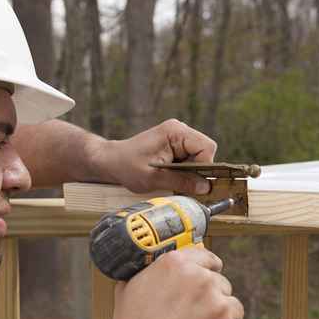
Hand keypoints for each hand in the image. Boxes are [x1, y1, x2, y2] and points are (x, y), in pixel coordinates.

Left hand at [91, 119, 217, 194]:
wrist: (111, 161)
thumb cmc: (127, 166)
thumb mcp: (154, 178)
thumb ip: (181, 182)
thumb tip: (205, 188)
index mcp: (175, 131)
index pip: (206, 147)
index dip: (205, 166)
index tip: (192, 181)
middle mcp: (179, 129)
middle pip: (206, 151)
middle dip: (197, 170)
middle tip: (179, 181)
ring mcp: (177, 136)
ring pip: (200, 156)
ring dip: (190, 171)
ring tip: (171, 178)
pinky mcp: (175, 144)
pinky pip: (191, 158)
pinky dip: (185, 170)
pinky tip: (171, 175)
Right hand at [97, 248, 249, 318]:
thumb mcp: (129, 290)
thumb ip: (150, 271)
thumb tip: (158, 265)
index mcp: (176, 265)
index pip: (207, 257)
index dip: (206, 270)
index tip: (207, 277)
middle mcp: (201, 281)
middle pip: (221, 284)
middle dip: (211, 299)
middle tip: (193, 318)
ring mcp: (219, 307)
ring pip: (233, 307)